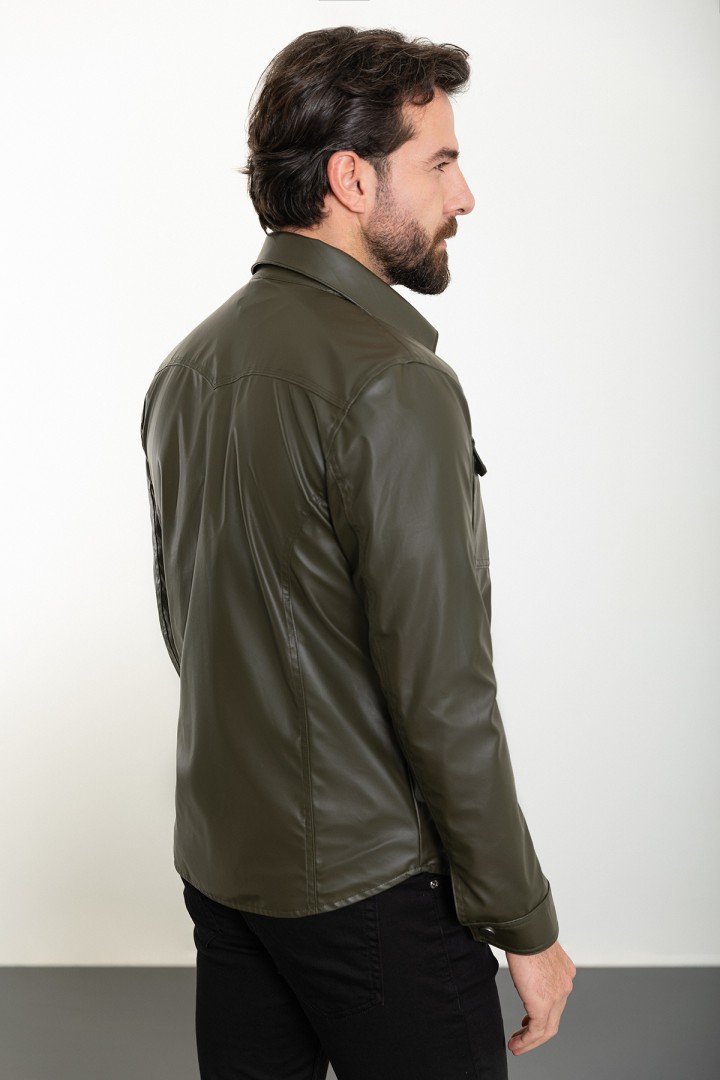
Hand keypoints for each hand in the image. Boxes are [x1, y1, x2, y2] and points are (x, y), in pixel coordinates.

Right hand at [505, 941, 575, 1055]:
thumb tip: (520, 960)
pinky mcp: (543, 1005)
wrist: (526, 930)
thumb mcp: (534, 949)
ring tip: (516, 1046)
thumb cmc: (526, 932)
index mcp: (563, 971)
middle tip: (522, 1038)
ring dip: (530, 1041)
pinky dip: (526, 1042)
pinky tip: (516, 1044)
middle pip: (553, 1018)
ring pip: (547, 1029)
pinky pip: (536, 1032)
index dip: (543, 1013)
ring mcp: (557, 997)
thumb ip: (532, 960)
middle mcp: (564, 985)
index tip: (528, 1021)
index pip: (556, 1001)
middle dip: (537, 1032)